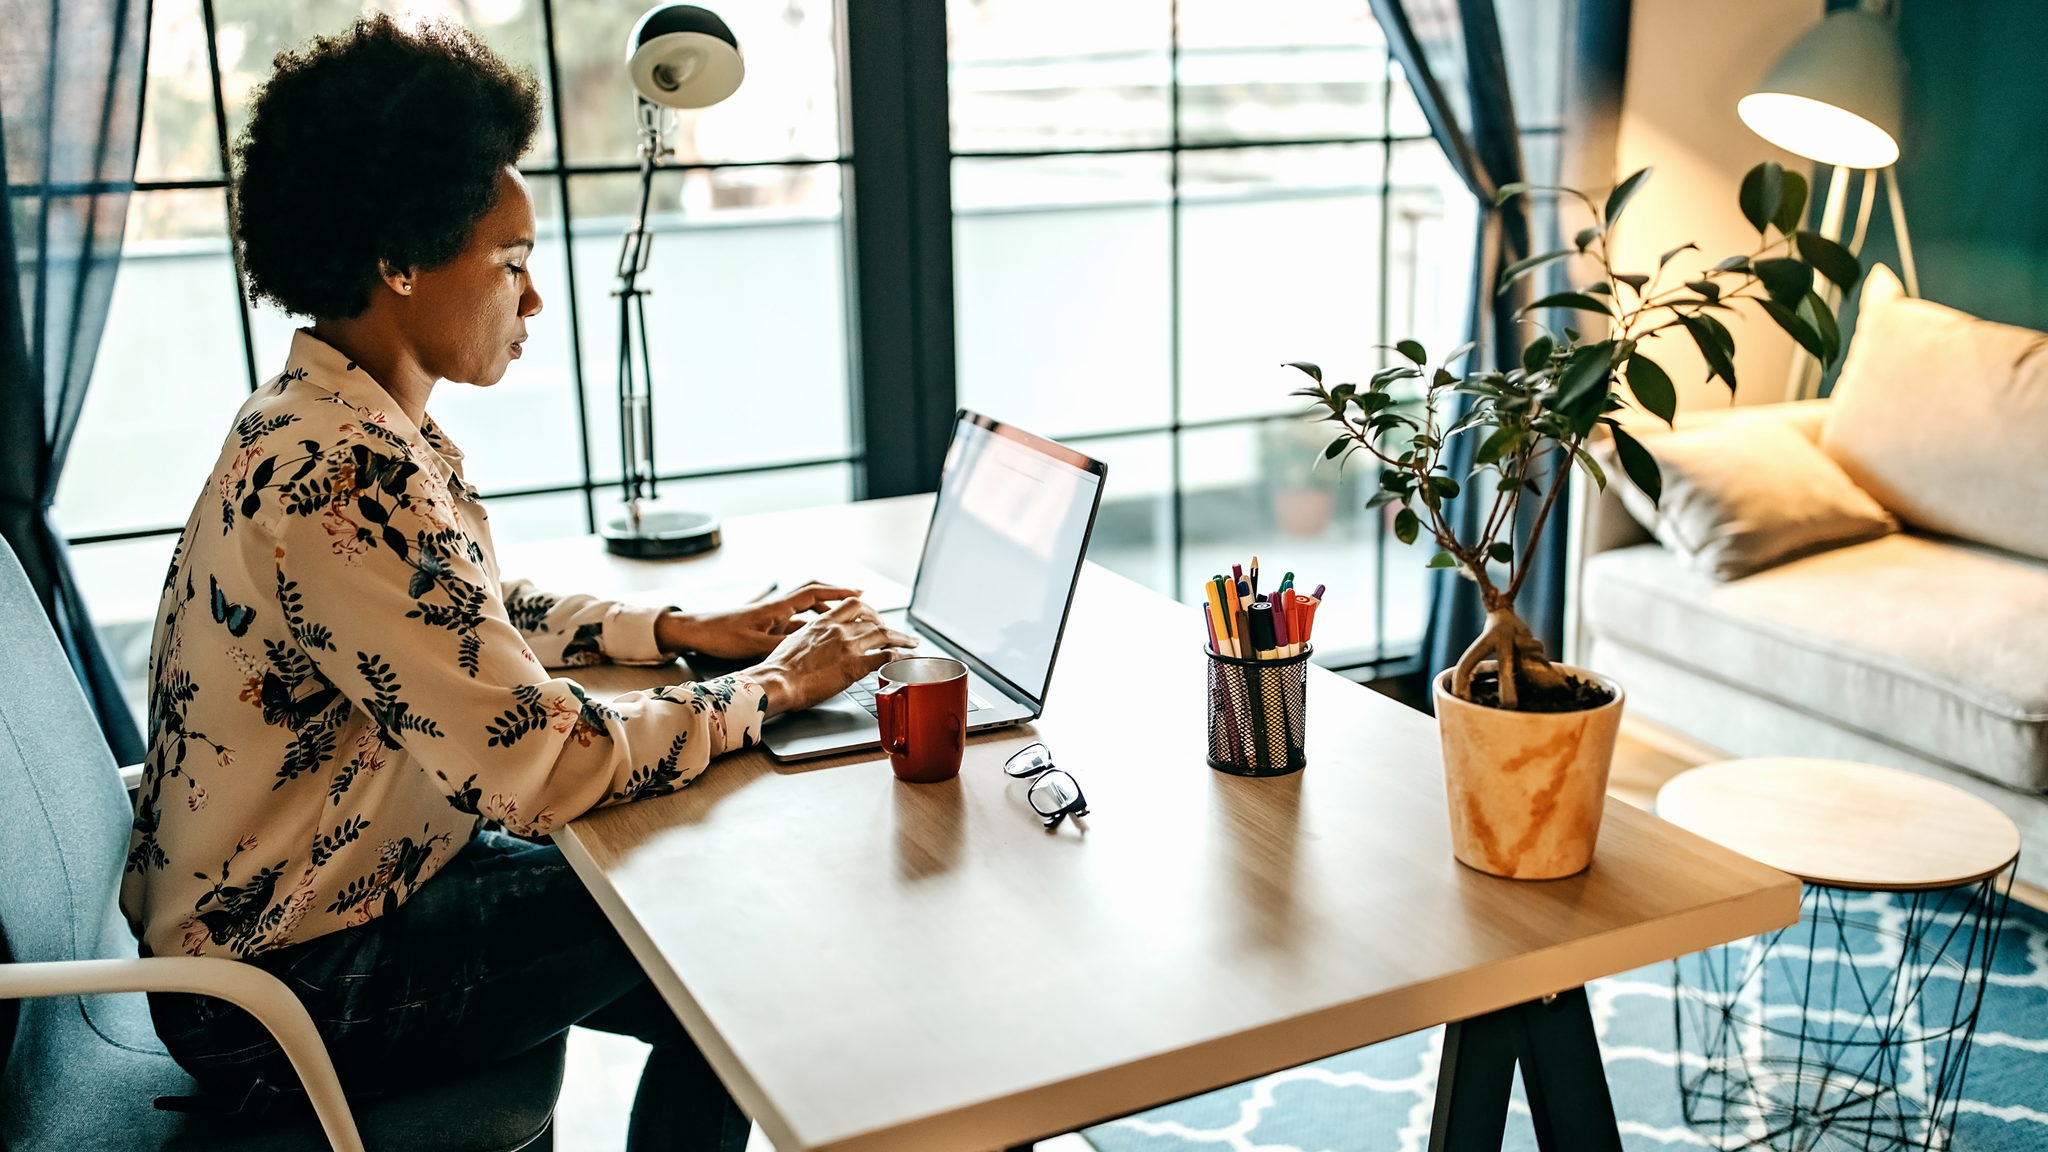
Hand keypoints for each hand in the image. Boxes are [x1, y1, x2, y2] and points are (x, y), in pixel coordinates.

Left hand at [655, 582, 860, 659]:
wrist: (696, 631)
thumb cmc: (721, 635)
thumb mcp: (754, 645)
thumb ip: (781, 647)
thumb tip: (809, 651)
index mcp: (777, 607)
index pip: (814, 593)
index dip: (839, 592)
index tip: (859, 593)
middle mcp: (777, 608)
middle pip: (813, 595)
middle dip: (836, 596)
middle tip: (858, 600)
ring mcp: (771, 617)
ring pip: (805, 610)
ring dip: (824, 611)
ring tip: (844, 619)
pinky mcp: (765, 627)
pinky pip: (794, 622)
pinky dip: (809, 625)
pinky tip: (815, 635)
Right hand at [745, 598, 918, 714]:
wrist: (776, 681)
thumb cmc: (778, 669)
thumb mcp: (793, 643)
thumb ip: (810, 639)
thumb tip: (814, 646)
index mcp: (822, 623)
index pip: (852, 605)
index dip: (868, 608)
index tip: (874, 614)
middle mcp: (838, 629)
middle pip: (872, 620)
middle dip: (888, 625)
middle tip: (896, 632)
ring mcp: (848, 646)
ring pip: (884, 635)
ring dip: (902, 638)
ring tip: (913, 643)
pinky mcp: (855, 666)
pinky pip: (885, 657)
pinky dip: (900, 657)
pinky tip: (907, 661)